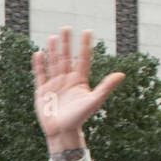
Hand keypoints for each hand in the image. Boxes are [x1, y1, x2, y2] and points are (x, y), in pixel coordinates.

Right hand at [32, 27, 124, 151]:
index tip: (88, 31)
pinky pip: (41, 75)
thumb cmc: (80, 118)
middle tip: (66, 28)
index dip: (85, 45)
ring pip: (54, 63)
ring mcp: (54, 84)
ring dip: (53, 50)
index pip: (83, 59)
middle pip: (66, 57)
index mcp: (80, 81)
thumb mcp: (94, 101)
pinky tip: (39, 53)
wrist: (62, 132)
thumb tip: (121, 74)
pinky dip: (39, 65)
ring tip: (53, 37)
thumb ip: (106, 87)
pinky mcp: (42, 91)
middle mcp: (67, 79)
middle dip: (66, 43)